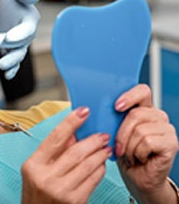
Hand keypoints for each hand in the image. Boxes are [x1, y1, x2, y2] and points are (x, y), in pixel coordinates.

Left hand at [0, 0, 39, 79]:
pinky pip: (12, 63)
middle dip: (6, 45)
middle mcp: (25, 33)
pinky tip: (7, 75)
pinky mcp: (7, 51)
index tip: (9, 38)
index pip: (27, 29)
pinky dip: (11, 70)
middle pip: (20, 44)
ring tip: (2, 65)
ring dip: (11, 62)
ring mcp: (16, 44)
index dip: (19, 34)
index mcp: (29, 19)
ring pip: (17, 55)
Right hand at [21, 107, 110, 203]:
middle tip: (102, 135)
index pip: (55, 138)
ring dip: (100, 154)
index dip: (71, 122)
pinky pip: (93, 180)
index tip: (83, 111)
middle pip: (76, 152)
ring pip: (88, 165)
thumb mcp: (36, 169)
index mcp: (33, 165)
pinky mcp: (75, 201)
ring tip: (105, 148)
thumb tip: (74, 132)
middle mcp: (46, 178)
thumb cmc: (36, 193)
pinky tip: (101, 164)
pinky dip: (100, 169)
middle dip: (92, 140)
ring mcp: (61, 191)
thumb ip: (53, 151)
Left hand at [114, 84, 178, 202]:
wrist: (137, 178)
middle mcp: (158, 116)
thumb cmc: (125, 155)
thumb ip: (113, 118)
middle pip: (135, 114)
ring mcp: (167, 129)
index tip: (116, 107)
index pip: (142, 91)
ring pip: (139, 130)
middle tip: (119, 148)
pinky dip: (138, 153)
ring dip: (129, 147)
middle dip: (121, 134)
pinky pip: (147, 142)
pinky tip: (140, 159)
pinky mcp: (171, 143)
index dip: (129, 96)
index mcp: (144, 109)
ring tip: (131, 155)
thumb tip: (97, 109)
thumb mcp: (114, 133)